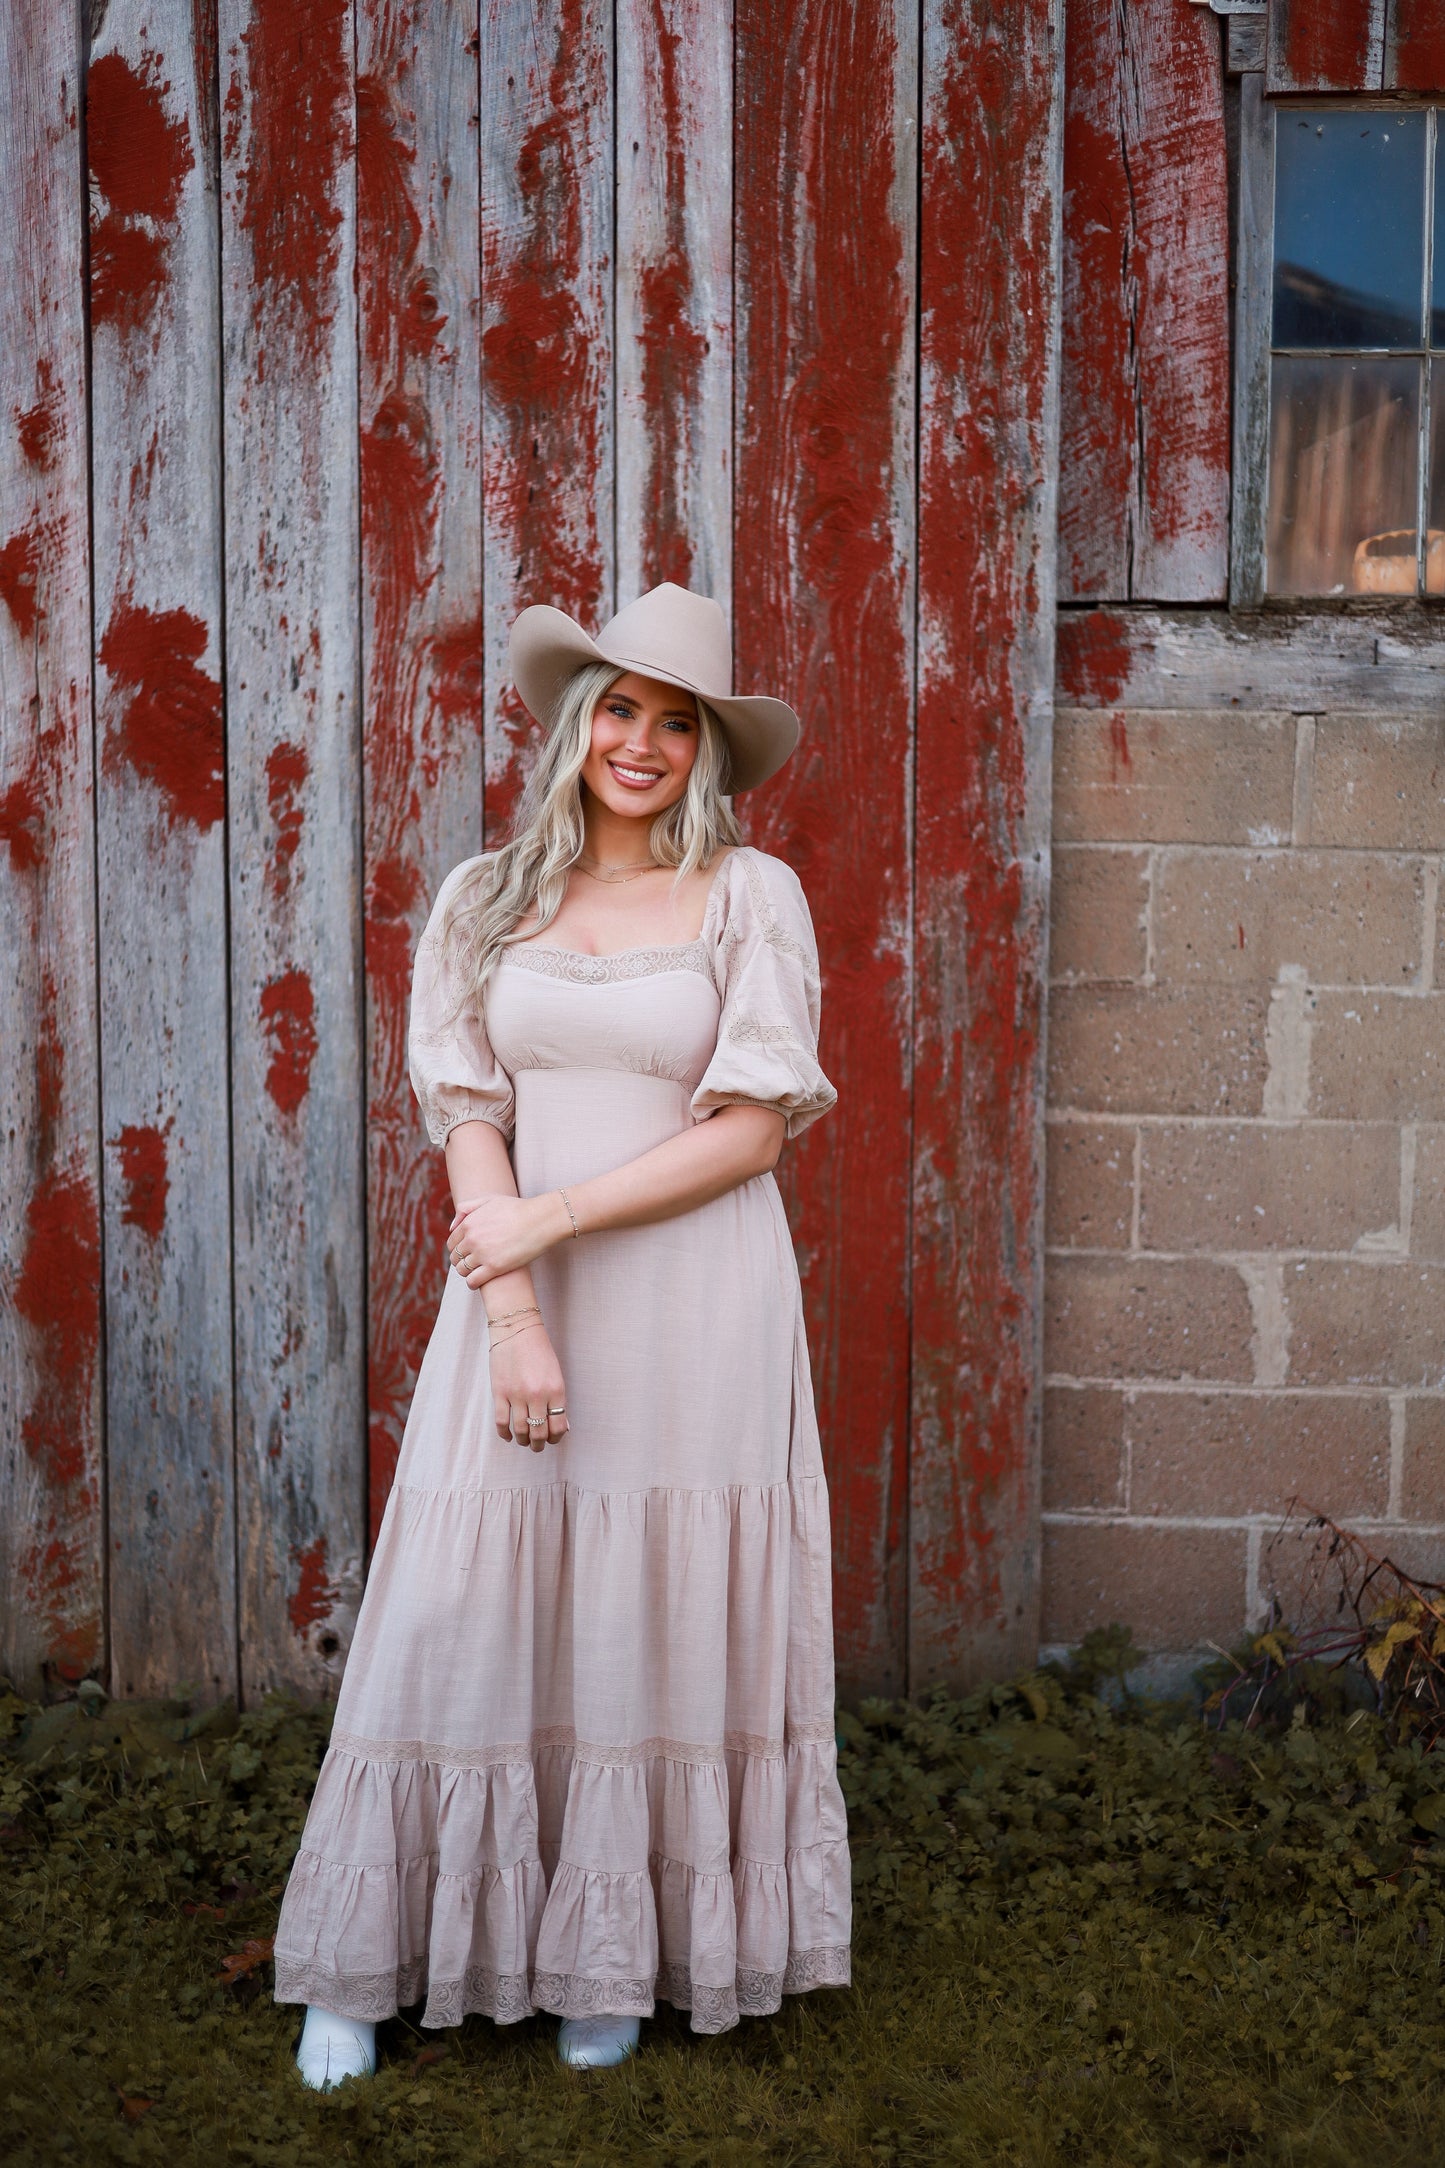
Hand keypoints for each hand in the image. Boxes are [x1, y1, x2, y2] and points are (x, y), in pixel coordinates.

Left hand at [447, 1192, 564, 1286]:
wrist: (540, 1220)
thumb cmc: (518, 1209)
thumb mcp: (490, 1200)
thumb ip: (466, 1208)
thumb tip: (451, 1227)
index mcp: (469, 1223)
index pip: (451, 1243)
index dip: (457, 1249)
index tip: (465, 1252)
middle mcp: (472, 1239)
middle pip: (455, 1257)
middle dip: (461, 1261)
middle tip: (471, 1263)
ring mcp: (482, 1254)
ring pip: (462, 1270)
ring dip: (466, 1272)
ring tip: (476, 1272)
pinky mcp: (494, 1268)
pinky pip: (473, 1281)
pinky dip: (472, 1283)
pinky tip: (478, 1282)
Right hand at [488, 1321, 567, 1450]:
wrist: (516, 1329)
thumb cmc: (539, 1350)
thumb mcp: (556, 1373)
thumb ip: (558, 1399)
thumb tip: (562, 1424)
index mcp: (556, 1389)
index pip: (558, 1425)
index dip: (556, 1437)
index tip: (552, 1439)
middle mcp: (537, 1395)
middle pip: (539, 1432)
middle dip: (539, 1444)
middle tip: (537, 1446)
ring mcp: (517, 1395)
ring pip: (521, 1430)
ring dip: (523, 1440)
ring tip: (524, 1441)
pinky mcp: (499, 1392)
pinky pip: (501, 1422)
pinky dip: (505, 1433)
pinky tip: (508, 1436)